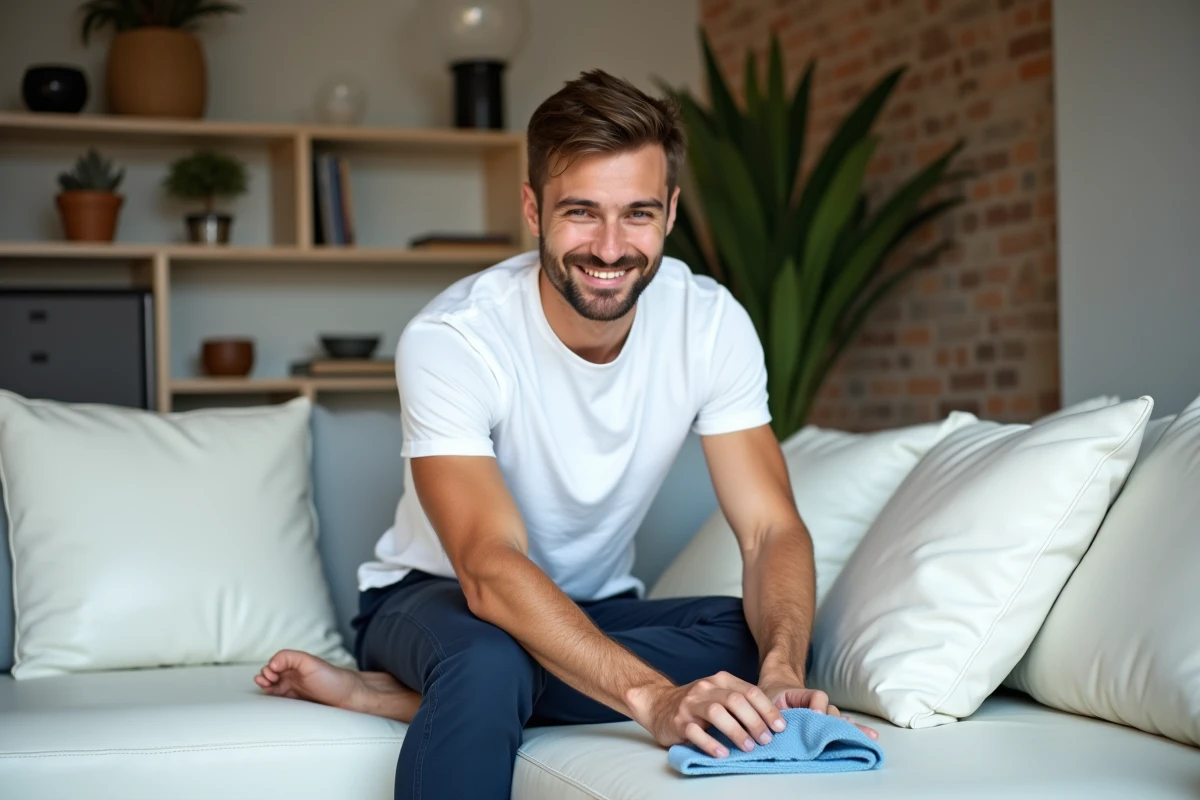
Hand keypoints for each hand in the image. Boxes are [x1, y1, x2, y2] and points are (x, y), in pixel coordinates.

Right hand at [631, 671, 787, 758]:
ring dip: (736, 731)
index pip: (749, 691)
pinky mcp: (678, 721)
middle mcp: (705, 688)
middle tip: (766, 740)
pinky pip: (695, 731)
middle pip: (735, 700)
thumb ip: (740, 702)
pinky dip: (710, 743)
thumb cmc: (696, 704)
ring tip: (748, 747)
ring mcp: (690, 704)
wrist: (657, 704)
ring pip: (716, 712)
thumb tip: (772, 721)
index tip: (779, 727)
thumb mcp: (718, 695)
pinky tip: (722, 753)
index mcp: (720, 680)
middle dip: (755, 721)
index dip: (767, 709)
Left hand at [758, 674, 878, 739]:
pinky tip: (870, 737)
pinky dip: (853, 732)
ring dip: (851, 730)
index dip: (818, 706)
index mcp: (803, 696)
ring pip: (838, 721)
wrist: (776, 689)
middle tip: (854, 732)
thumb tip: (781, 728)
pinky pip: (840, 727)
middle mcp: (818, 706)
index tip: (817, 715)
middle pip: (833, 713)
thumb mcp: (768, 700)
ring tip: (869, 737)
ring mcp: (824, 715)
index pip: (817, 697)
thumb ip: (775, 711)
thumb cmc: (771, 697)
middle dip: (842, 724)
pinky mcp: (824, 725)